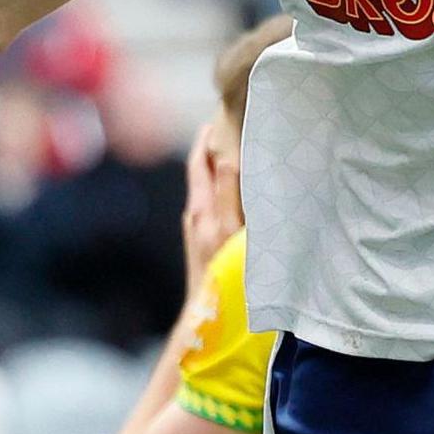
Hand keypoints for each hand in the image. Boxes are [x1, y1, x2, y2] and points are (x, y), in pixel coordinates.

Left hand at [180, 120, 242, 290]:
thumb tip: (227, 157)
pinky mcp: (205, 243)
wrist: (206, 318)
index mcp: (200, 207)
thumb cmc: (221, 275)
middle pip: (202, 171)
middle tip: (230, 125)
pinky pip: (214, 204)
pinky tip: (237, 190)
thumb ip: (228, 194)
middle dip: (212, 148)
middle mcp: (195, 215)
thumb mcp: (227, 230)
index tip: (221, 115)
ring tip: (238, 149)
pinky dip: (223, 188)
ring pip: (208, 188)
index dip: (207, 137)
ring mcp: (198, 230)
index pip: (199, 161)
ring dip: (219, 167)